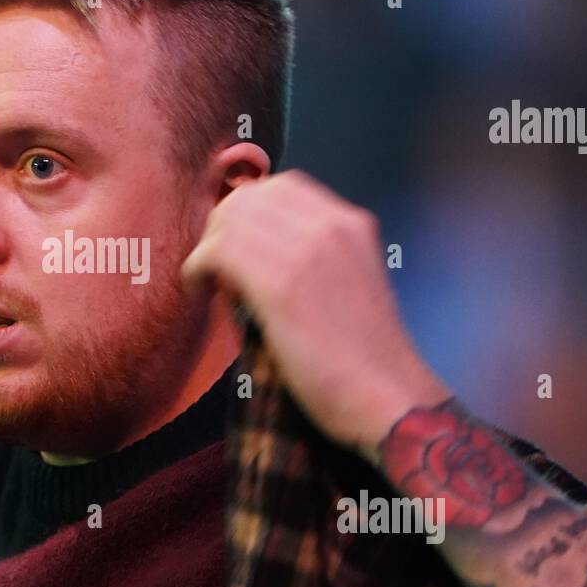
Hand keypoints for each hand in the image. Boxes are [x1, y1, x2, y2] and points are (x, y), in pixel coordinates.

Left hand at [181, 170, 450, 459]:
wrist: (389, 399)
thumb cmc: (362, 361)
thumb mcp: (349, 286)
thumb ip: (310, 259)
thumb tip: (245, 254)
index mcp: (352, 224)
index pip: (281, 187)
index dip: (248, 212)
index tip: (236, 245)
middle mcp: (331, 226)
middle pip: (249, 197)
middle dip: (222, 226)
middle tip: (215, 267)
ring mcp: (307, 252)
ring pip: (228, 220)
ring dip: (207, 249)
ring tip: (208, 284)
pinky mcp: (282, 286)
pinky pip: (217, 253)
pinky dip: (197, 269)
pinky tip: (200, 292)